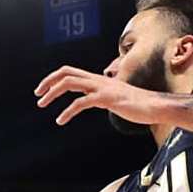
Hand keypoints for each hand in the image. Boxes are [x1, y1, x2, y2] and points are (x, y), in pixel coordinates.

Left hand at [35, 66, 165, 126]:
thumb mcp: (112, 98)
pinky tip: (60, 120)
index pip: (70, 71)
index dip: (54, 78)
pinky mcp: (107, 99)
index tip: (43, 90)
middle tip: (38, 95)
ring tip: (42, 105)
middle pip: (66, 72)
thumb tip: (87, 99)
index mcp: (98, 79)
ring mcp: (102, 88)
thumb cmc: (136, 105)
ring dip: (52, 93)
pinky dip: (67, 111)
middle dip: (48, 81)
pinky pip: (81, 102)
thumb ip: (98, 96)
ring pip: (70, 83)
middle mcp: (98, 80)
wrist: (155, 107)